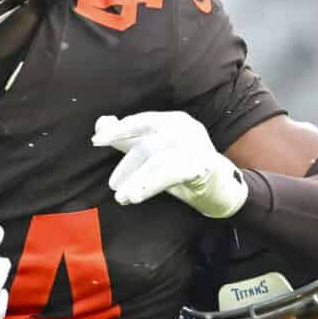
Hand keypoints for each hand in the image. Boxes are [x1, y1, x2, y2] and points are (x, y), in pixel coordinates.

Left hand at [92, 112, 248, 219]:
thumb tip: (102, 124)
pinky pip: (172, 173)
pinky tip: (138, 196)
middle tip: (113, 186)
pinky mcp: (203, 167)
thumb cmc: (182, 168)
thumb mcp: (152, 153)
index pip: (140, 122)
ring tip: (122, 197)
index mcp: (172, 121)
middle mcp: (185, 129)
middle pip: (147, 144)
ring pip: (157, 160)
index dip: (118, 131)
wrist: (220, 188)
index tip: (97, 141)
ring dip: (137, 180)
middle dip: (126, 166)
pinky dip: (151, 184)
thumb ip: (127, 138)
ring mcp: (196, 146)